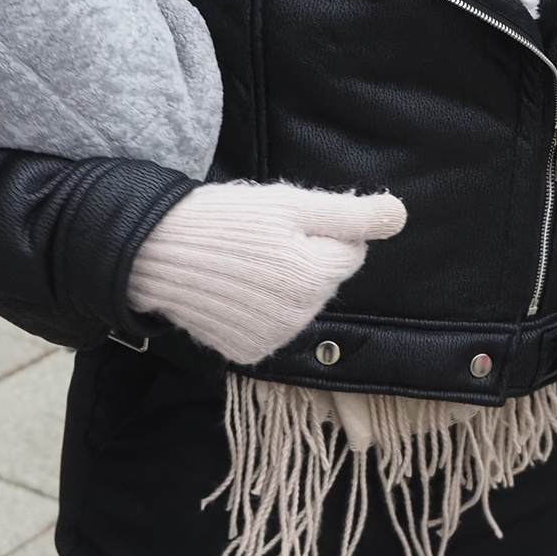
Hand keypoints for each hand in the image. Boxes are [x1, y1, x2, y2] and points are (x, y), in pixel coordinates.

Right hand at [126, 183, 405, 366]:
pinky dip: (257, 311)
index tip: (283, 223)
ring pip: (300, 306)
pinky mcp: (246, 352)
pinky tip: (233, 291)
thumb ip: (350, 214)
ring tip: (244, 264)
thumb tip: (400, 215)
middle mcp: (299, 317)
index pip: (349, 251)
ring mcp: (272, 340)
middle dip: (304, 259)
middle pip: (325, 281)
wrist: (156, 252)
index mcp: (315, 277)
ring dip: (283, 286)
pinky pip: (270, 330)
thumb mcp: (290, 203)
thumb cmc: (226, 220)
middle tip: (261, 241)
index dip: (321, 231)